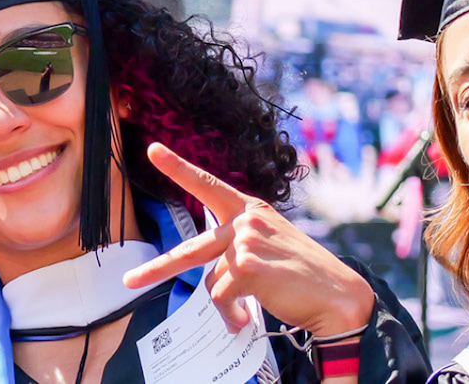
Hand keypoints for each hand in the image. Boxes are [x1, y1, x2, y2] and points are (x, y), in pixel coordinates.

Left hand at [122, 143, 374, 335]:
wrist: (338, 294)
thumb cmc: (303, 273)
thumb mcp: (269, 246)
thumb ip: (237, 247)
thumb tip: (209, 278)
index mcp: (250, 210)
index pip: (208, 185)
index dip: (178, 168)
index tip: (153, 150)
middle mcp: (245, 221)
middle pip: (190, 250)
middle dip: (158, 270)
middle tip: (130, 281)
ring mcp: (244, 242)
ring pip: (212, 283)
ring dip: (227, 304)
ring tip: (248, 312)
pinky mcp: (246, 267)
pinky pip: (222, 299)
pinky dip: (233, 315)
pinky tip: (249, 318)